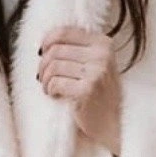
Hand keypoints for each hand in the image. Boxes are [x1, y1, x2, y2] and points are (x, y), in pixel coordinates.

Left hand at [37, 24, 122, 156]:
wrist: (114, 123)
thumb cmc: (100, 94)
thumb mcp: (97, 64)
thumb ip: (79, 49)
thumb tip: (47, 43)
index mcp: (103, 44)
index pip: (64, 32)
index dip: (47, 42)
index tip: (42, 53)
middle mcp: (102, 55)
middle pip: (55, 50)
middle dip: (43, 65)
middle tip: (42, 77)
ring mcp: (96, 73)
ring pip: (53, 66)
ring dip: (44, 79)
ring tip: (48, 88)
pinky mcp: (87, 90)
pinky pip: (55, 83)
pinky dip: (50, 90)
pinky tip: (54, 95)